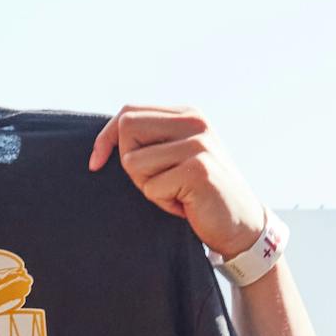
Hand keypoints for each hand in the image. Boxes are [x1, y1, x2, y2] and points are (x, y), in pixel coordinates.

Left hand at [88, 106, 264, 259]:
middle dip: (128, 163)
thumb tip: (106, 138)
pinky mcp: (198, 169)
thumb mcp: (175, 158)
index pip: (128, 112)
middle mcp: (195, 122)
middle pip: (127, 129)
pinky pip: (151, 187)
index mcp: (187, 114)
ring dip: (147, 187)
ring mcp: (198, 143)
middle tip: (155, 182)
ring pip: (134, 162)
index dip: (105, 138)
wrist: (240, 224)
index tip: (95, 163)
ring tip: (175, 193)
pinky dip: (162, 202)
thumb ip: (151, 140)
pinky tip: (186, 204)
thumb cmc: (198, 194)